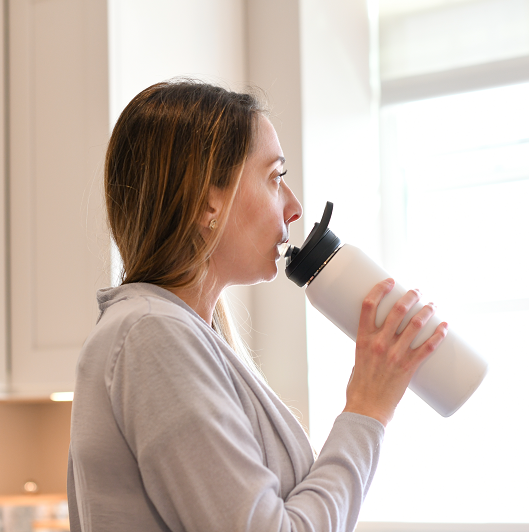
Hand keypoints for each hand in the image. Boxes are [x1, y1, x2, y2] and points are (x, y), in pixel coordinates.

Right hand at [343, 278, 447, 425]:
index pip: (369, 306)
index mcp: (362, 339)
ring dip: (427, 311)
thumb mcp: (357, 359)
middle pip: (397, 310)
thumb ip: (370, 346)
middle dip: (410, 296)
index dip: (380, 289)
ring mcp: (395, 355)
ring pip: (416, 325)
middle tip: (417, 291)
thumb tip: (383, 337)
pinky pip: (428, 348)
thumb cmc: (359, 385)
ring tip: (432, 304)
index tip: (389, 281)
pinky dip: (439, 335)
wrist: (367, 408)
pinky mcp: (409, 368)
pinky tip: (444, 326)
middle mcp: (379, 344)